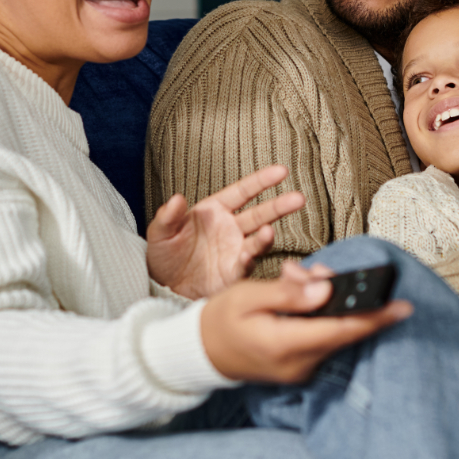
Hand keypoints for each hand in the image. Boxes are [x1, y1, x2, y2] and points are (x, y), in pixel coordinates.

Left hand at [146, 165, 300, 299]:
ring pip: (258, 239)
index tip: (282, 171)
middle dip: (279, 206)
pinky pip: (246, 265)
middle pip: (261, 213)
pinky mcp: (233, 273)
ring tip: (269, 231)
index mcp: (215, 210)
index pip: (244, 191)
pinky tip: (247, 256)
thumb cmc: (163, 254)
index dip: (262, 181)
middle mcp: (231, 228)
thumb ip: (168, 216)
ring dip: (266, 235)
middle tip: (299, 198)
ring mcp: (235, 250)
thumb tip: (176, 199)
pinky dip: (249, 260)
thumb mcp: (160, 233)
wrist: (162, 287)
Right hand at [200, 261, 412, 381]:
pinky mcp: (301, 368)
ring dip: (330, 306)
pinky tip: (304, 298)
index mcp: (285, 345)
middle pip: (343, 331)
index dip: (375, 319)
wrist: (200, 352)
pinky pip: (323, 340)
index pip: (341, 331)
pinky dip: (321, 317)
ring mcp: (301, 370)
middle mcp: (299, 364)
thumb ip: (289, 293)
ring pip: (334, 334)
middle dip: (344, 298)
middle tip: (322, 272)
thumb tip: (325, 288)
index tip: (404, 307)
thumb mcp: (248, 296)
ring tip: (300, 279)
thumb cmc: (221, 319)